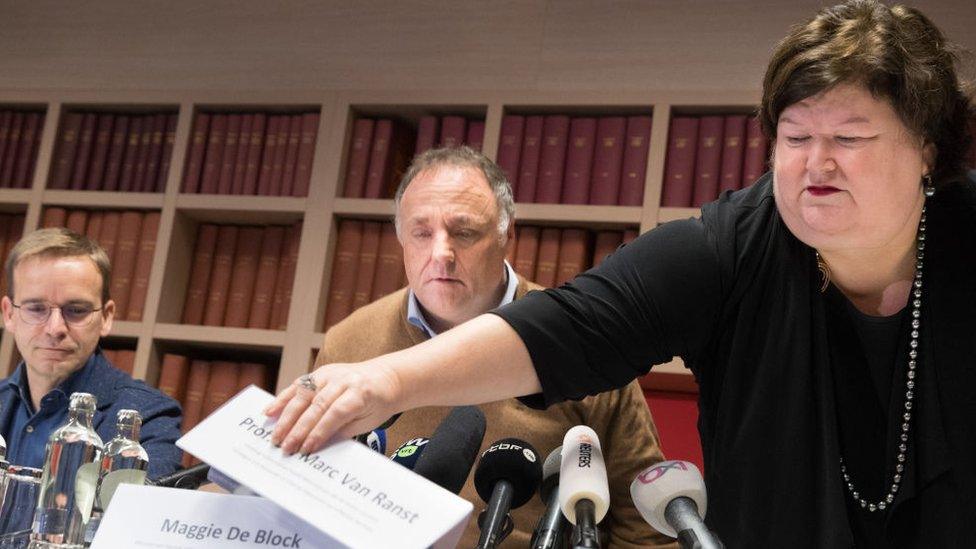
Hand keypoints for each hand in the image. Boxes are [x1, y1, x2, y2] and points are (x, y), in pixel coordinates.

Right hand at [264, 361, 401, 454]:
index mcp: (360, 392)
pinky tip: (270, 411)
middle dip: (299, 429)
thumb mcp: (368, 421)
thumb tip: (317, 445)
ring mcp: (330, 373)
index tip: (306, 449)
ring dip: (286, 416)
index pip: (336, 413)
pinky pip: (298, 385)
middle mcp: (343, 379)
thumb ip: (343, 431)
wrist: (387, 378)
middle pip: (316, 404)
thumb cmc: (379, 403)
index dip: (319, 432)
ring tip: (276, 435)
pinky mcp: (321, 371)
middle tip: (286, 447)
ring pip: (303, 394)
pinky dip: (283, 398)